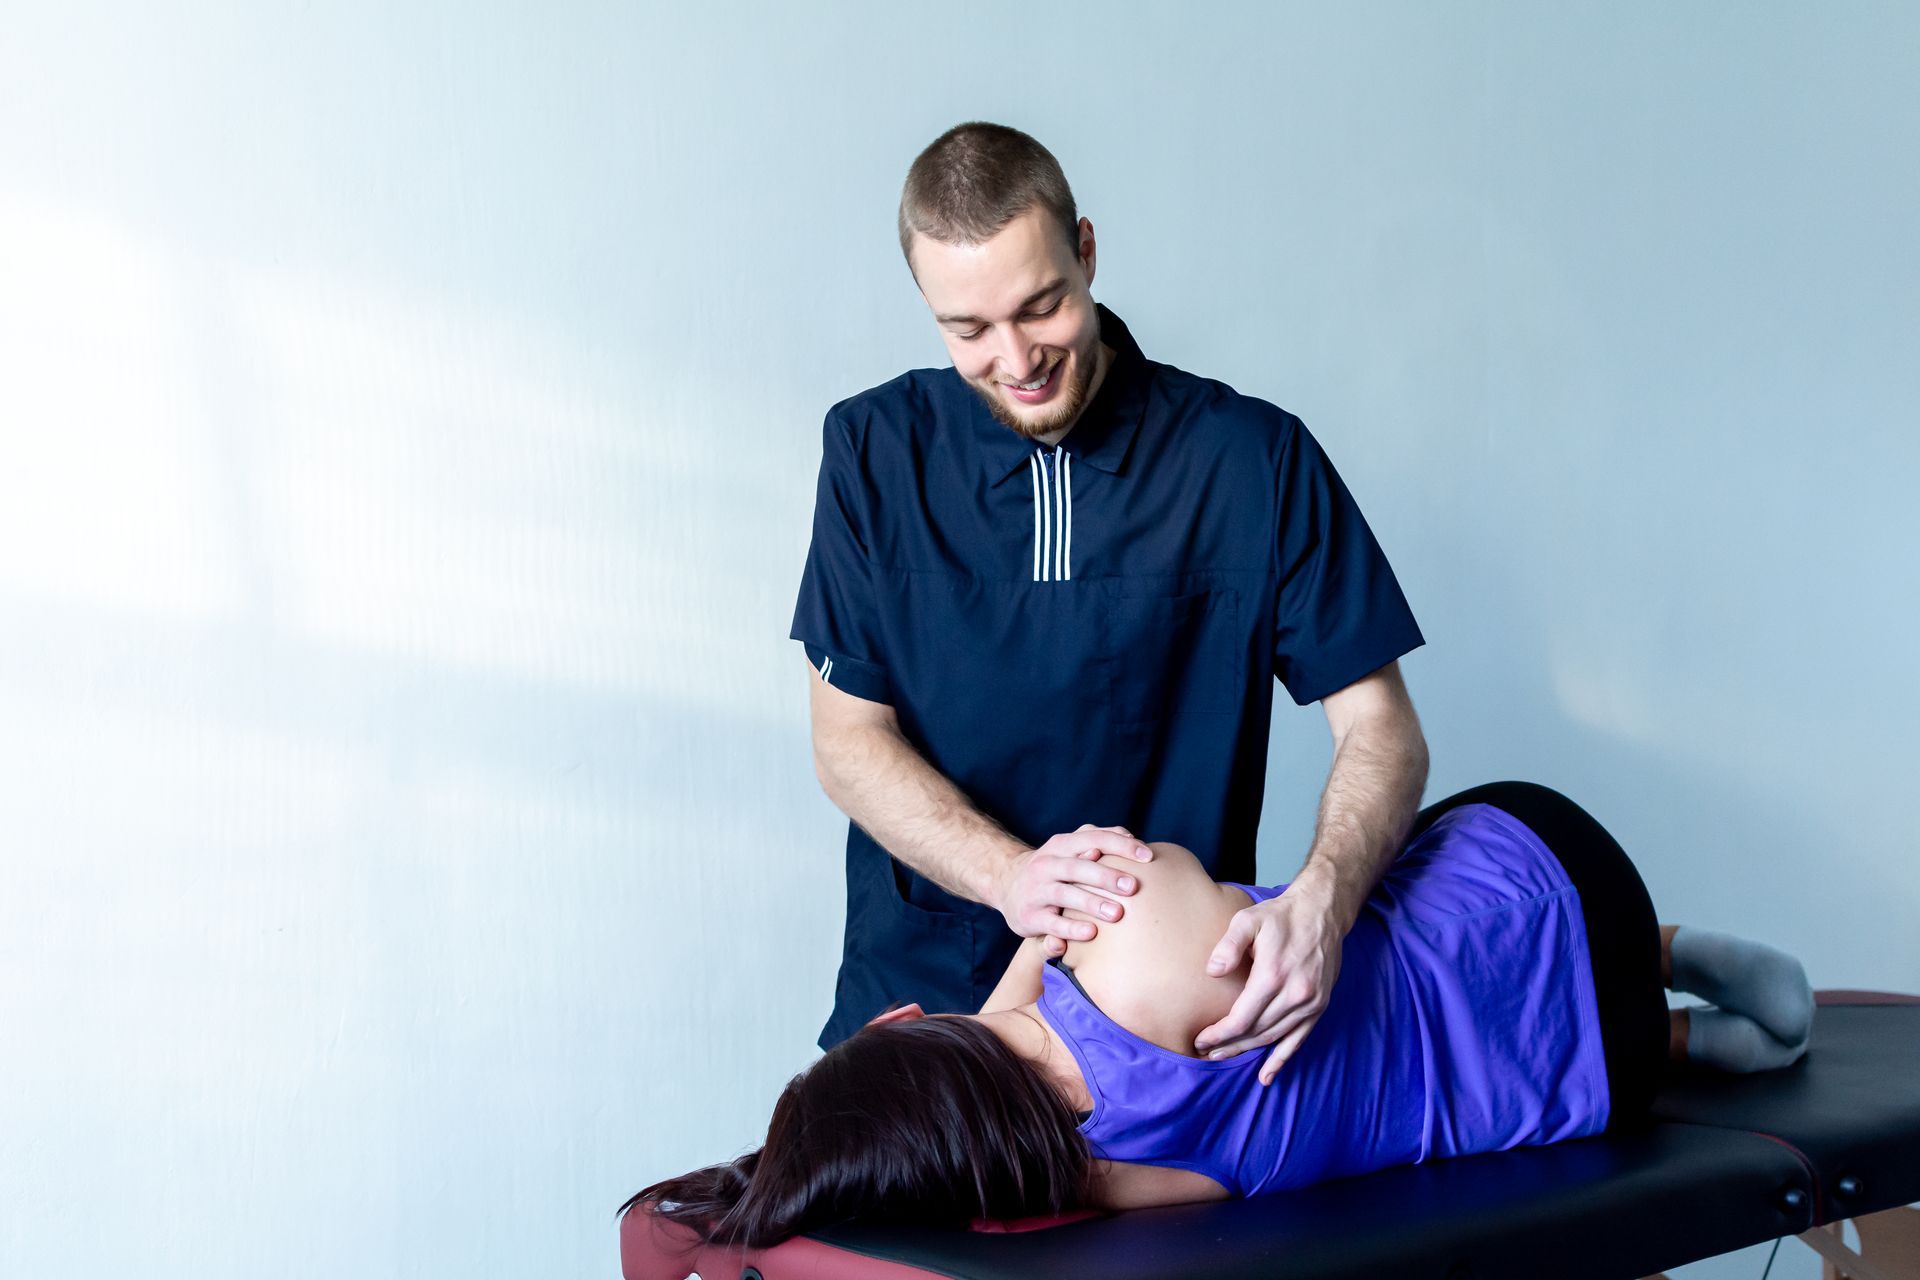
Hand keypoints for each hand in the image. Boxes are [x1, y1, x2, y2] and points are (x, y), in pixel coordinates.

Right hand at [993, 824, 1153, 956]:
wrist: (1005, 884)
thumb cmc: (1053, 867)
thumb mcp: (1069, 848)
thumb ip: (1098, 839)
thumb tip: (1130, 837)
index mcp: (1061, 845)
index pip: (1093, 839)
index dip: (1120, 846)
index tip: (1148, 856)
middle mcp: (1047, 865)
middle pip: (1077, 867)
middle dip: (1106, 876)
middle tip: (1133, 887)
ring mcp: (1037, 891)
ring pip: (1064, 895)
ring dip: (1091, 903)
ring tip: (1117, 913)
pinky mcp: (1030, 917)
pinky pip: (1052, 924)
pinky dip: (1070, 929)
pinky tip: (1091, 933)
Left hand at [1192, 886, 1345, 1085]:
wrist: (1322, 911)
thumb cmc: (1280, 915)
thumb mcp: (1248, 919)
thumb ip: (1229, 945)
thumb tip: (1212, 972)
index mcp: (1273, 975)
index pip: (1241, 1019)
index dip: (1218, 1034)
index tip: (1200, 1040)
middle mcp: (1294, 994)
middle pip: (1256, 1032)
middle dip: (1228, 1046)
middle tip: (1205, 1053)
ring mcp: (1310, 1002)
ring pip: (1274, 1038)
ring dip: (1248, 1052)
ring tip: (1224, 1057)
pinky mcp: (1319, 1005)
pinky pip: (1299, 1039)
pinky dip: (1282, 1059)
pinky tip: (1267, 1075)